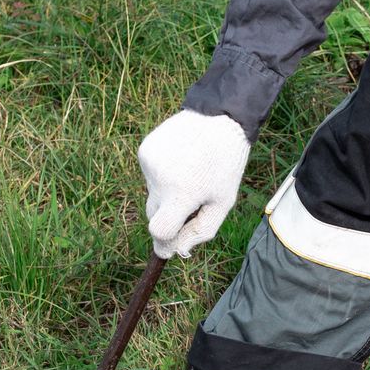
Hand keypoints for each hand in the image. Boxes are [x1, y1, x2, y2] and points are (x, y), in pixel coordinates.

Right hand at [137, 109, 249, 257]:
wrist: (218, 118)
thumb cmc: (225, 164)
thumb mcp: (223, 202)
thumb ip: (200, 232)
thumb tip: (175, 252)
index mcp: (183, 193)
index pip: (159, 230)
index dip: (164, 241)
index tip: (169, 245)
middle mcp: (161, 178)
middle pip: (153, 214)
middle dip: (168, 215)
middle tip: (191, 201)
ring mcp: (149, 162)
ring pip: (151, 194)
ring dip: (166, 192)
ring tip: (189, 172)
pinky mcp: (144, 150)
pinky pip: (149, 175)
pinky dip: (162, 174)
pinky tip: (180, 160)